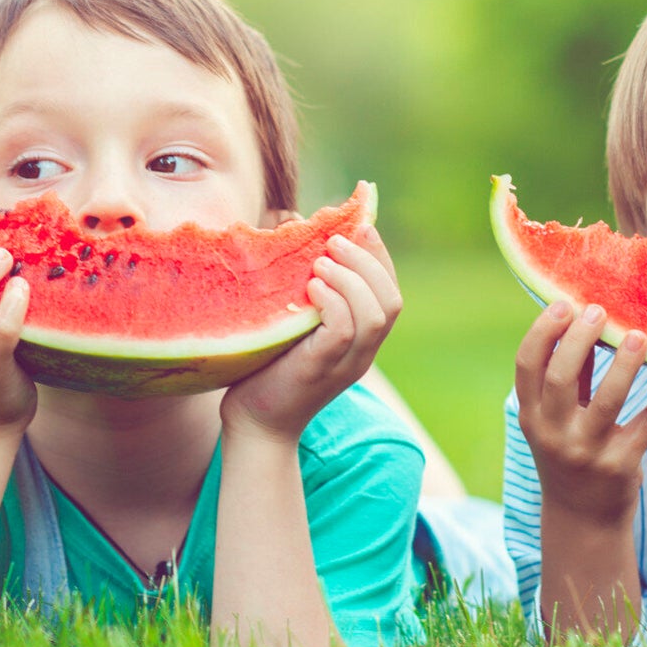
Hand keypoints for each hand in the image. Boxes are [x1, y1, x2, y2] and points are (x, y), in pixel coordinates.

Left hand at [220, 226, 401, 443]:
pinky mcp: (321, 369)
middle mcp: (362, 353)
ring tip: (321, 260)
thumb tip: (294, 223)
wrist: (255, 423)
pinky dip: (333, 302)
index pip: (390, 294)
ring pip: (374, 316)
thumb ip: (302, 282)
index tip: (360, 226)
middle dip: (369, 261)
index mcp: (362, 340)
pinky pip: (344, 331)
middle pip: (391, 301)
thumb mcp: (292, 319)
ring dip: (351, 279)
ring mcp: (345, 364)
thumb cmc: (267, 366)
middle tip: (335, 240)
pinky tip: (311, 288)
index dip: (380, 257)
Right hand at [515, 302, 646, 526]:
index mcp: (532, 415)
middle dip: (580, 338)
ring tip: (641, 336)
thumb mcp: (556, 420)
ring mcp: (586, 450)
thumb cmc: (569, 453)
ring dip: (624, 364)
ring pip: (607, 400)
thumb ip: (568, 379)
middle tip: (601, 312)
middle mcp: (553, 433)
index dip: (543, 331)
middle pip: (560, 376)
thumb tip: (587, 323)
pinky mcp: (620, 465)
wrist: (582, 519)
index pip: (527, 365)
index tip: (565, 304)